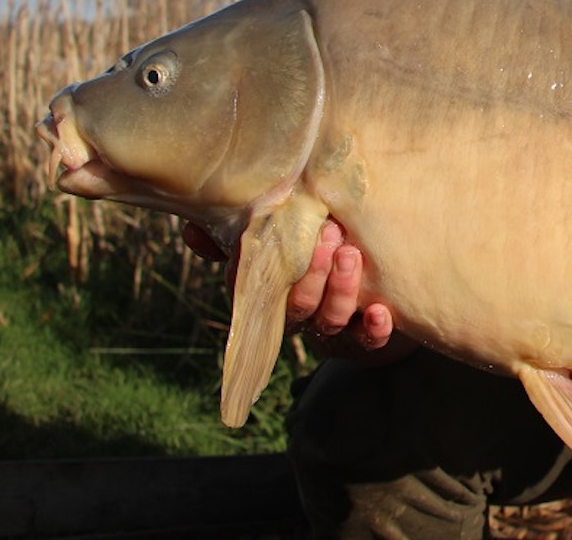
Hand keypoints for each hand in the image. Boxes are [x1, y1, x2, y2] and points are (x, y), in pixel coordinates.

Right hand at [182, 219, 412, 363]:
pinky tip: (380, 311)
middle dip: (312, 272)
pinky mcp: (365, 335)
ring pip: (330, 319)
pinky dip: (374, 329)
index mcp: (275, 291)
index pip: (261, 290)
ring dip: (340, 290)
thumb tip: (192, 233)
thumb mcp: (278, 234)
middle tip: (329, 233)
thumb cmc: (313, 246)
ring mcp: (332, 326)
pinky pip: (367, 340)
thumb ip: (241, 231)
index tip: (276, 239)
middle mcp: (300, 313)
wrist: (369, 268)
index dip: (266, 272)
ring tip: (351, 255)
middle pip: (299, 304)